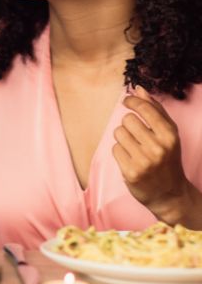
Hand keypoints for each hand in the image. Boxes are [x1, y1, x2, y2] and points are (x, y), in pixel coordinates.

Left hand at [112, 85, 197, 224]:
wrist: (170, 194)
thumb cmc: (167, 158)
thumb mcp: (168, 134)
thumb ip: (155, 110)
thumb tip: (139, 89)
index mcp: (169, 135)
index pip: (144, 108)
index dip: (132, 102)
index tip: (126, 101)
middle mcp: (158, 148)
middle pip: (127, 119)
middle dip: (129, 125)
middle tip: (137, 136)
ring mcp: (144, 161)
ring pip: (118, 133)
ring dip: (123, 139)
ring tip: (134, 148)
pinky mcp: (131, 172)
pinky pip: (114, 149)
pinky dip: (120, 152)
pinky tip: (131, 159)